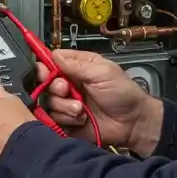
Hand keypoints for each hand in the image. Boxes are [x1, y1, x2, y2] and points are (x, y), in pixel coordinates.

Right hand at [36, 49, 163, 155]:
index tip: (46, 73)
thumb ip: (77, 64)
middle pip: (44, 83)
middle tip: (67, 90)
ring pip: (48, 103)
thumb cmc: (122, 93)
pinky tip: (81, 119)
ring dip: (64, 106)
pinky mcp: (66, 121)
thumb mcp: (103, 72)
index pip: (50, 62)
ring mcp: (67, 104)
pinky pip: (53, 120)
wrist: (132, 123)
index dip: (44, 67)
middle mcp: (69, 84)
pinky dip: (66, 120)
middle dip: (55, 88)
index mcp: (77, 68)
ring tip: (81, 109)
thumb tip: (53, 54)